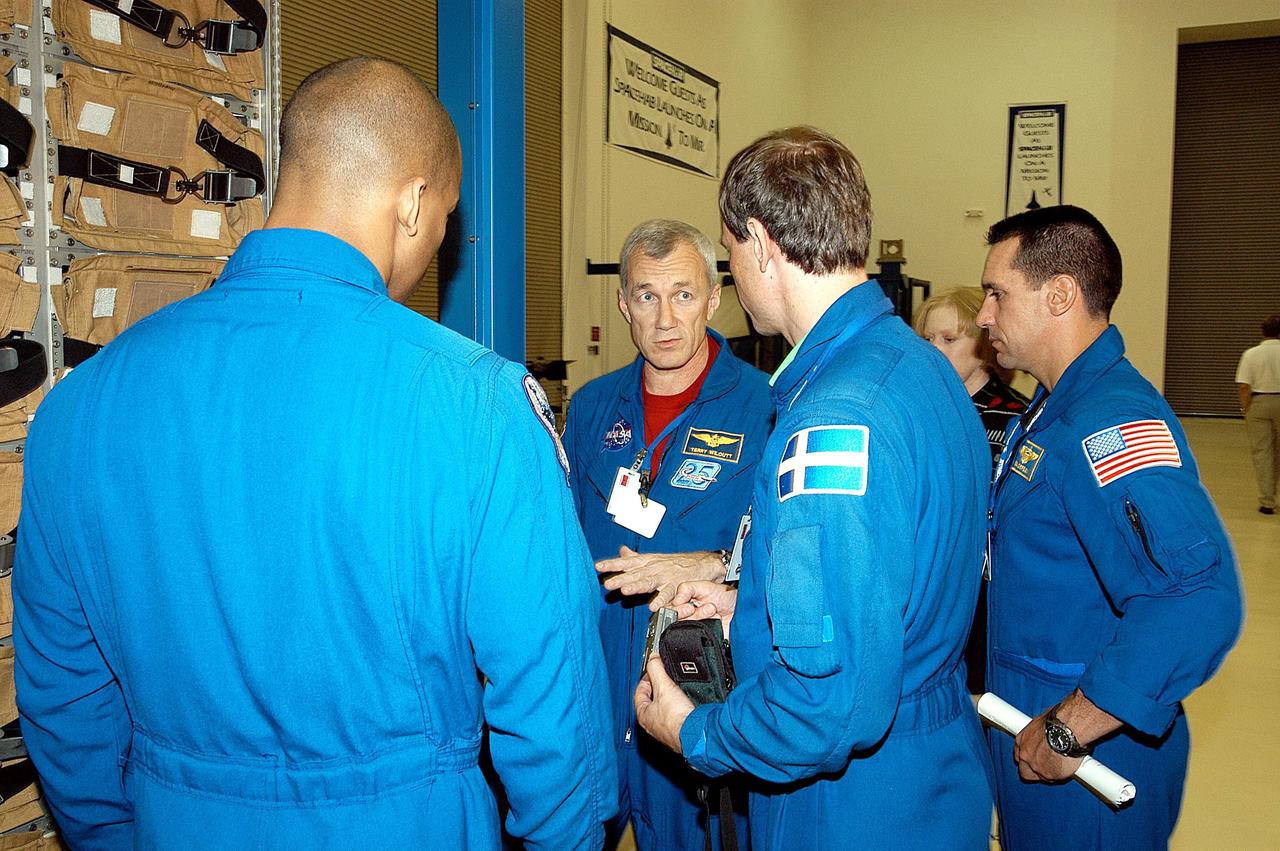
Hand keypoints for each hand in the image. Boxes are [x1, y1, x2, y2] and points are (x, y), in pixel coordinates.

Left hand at [596, 546, 724, 603]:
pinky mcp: (678, 586)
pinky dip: (661, 600)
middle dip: (621, 578)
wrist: (704, 563)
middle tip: (608, 583)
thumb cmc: (677, 562)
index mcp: (648, 562)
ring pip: (649, 581)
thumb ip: (636, 558)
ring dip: (637, 586)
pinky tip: (653, 607)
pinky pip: (669, 594)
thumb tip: (621, 551)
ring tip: (626, 591)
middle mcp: (655, 568)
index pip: (627, 562)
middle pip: (635, 573)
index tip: (598, 567)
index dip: (612, 564)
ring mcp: (666, 577)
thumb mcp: (654, 558)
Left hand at [634, 654, 694, 753]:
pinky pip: (674, 717)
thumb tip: (653, 658)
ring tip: (676, 690)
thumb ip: (656, 669)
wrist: (695, 735)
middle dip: (658, 688)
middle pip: (651, 701)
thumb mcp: (664, 686)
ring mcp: (664, 730)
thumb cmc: (676, 718)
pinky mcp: (677, 733)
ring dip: (668, 699)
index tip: (653, 670)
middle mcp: (651, 725)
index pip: (639, 692)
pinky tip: (685, 705)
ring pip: (663, 710)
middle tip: (665, 679)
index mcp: (643, 714)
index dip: (646, 678)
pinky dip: (677, 709)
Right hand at [666, 580, 736, 637]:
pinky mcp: (702, 638)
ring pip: (684, 629)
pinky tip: (714, 621)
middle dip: (684, 613)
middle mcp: (688, 617)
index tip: (687, 605)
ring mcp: (695, 628)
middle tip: (694, 607)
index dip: (676, 609)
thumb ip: (687, 589)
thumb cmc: (726, 597)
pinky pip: (695, 639)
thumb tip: (675, 600)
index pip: (669, 609)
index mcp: (684, 603)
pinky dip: (705, 629)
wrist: (742, 608)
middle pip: (674, 621)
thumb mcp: (706, 586)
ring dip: (699, 617)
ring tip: (711, 610)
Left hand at [1013, 711, 1083, 781]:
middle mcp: (1025, 754)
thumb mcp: (1042, 722)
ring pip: (1038, 776)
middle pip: (1024, 770)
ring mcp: (1036, 766)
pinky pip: (1052, 779)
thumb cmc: (1058, 721)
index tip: (1034, 757)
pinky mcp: (1049, 775)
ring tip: (1059, 766)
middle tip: (1045, 765)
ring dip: (1046, 773)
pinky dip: (1058, 775)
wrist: (1068, 729)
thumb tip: (1045, 731)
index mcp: (1022, 740)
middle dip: (1032, 770)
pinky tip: (1065, 768)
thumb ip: (1040, 732)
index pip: (1019, 754)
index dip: (1027, 758)